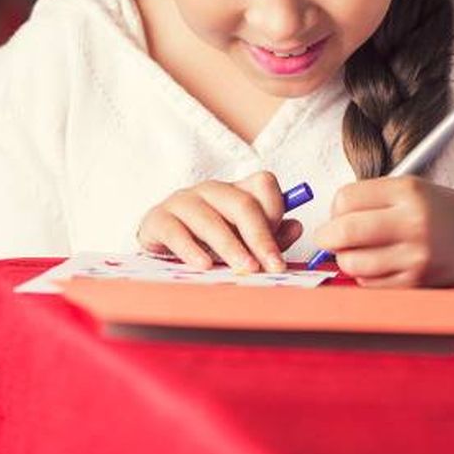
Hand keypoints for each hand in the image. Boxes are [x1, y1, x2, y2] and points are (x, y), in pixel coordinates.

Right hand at [136, 171, 303, 273]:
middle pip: (241, 203)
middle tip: (272, 267)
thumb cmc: (206, 243)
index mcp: (235, 191)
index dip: (277, 209)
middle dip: (260, 237)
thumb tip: (296, 227)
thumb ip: (270, 236)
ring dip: (230, 245)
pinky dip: (191, 249)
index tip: (281, 244)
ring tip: (244, 269)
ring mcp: (182, 201)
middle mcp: (210, 190)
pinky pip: (175, 231)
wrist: (158, 245)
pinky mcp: (158, 218)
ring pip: (209, 218)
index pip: (263, 183)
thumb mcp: (241, 241)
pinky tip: (204, 266)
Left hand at [310, 176, 453, 287]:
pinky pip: (370, 284)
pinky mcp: (416, 282)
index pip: (346, 199)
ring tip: (356, 251)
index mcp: (407, 193)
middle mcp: (412, 224)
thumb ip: (367, 197)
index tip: (337, 213)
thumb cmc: (437, 211)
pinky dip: (364, 276)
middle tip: (327, 237)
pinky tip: (377, 265)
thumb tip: (329, 218)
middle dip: (326, 236)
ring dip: (345, 259)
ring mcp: (414, 257)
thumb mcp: (406, 188)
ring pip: (353, 263)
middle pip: (345, 231)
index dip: (333, 208)